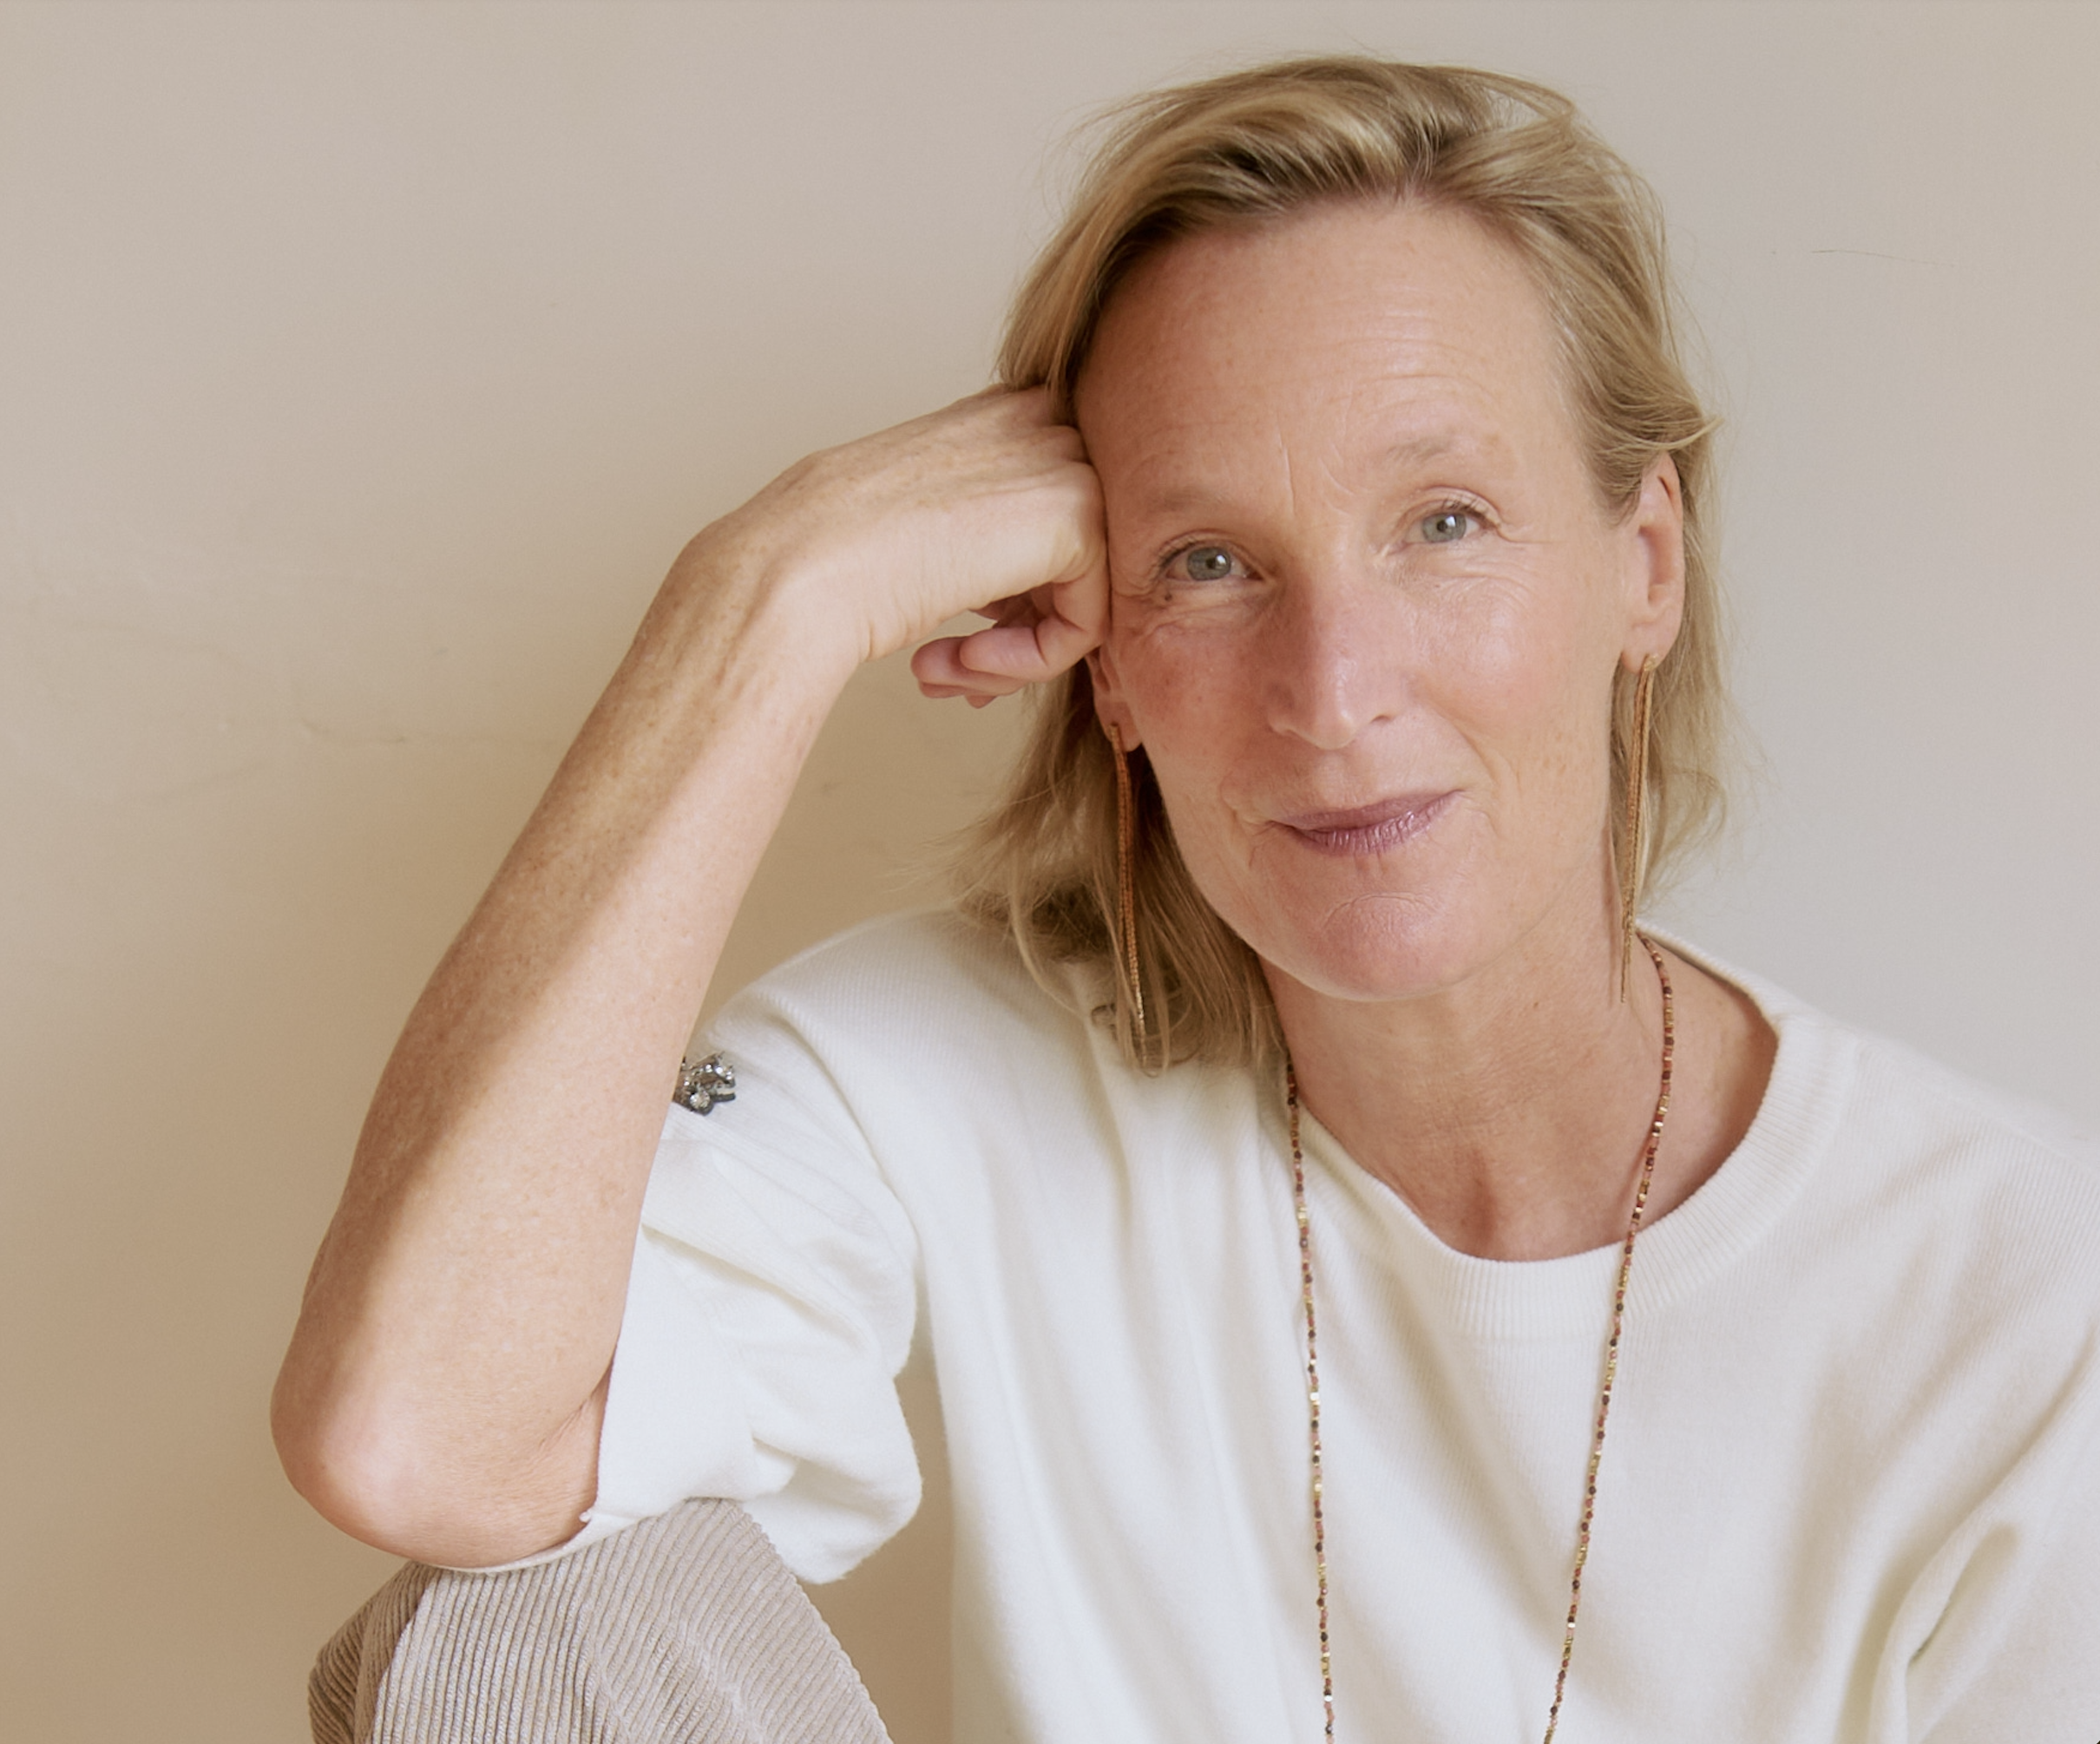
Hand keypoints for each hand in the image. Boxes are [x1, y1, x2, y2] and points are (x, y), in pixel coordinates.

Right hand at [692, 386, 1108, 702]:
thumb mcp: (927, 520)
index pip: (1051, 519)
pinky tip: (963, 661)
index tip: (961, 635)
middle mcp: (1043, 425)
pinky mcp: (1079, 519)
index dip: (1014, 596)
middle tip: (958, 668)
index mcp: (1004, 413)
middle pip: (1074, 559)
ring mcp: (1066, 465)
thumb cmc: (838, 553)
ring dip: (1016, 657)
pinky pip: (1086, 624)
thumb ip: (993, 531)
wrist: (801, 567)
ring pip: (1082, 596)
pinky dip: (1029, 664)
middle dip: (1019, 630)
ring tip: (951, 673)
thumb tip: (1038, 591)